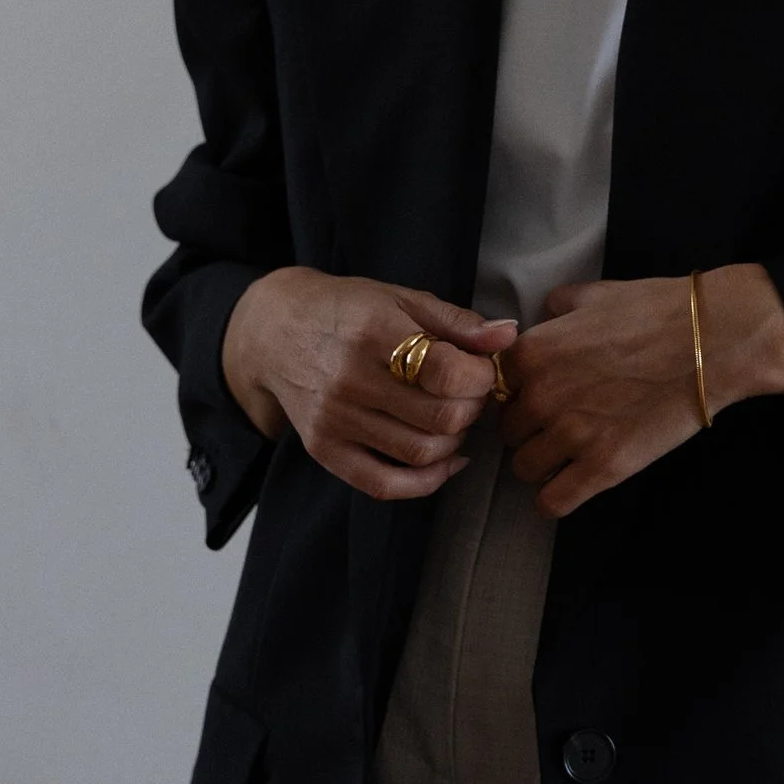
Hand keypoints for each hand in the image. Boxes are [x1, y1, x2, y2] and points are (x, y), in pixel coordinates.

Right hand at [221, 269, 517, 503]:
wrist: (275, 331)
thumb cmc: (348, 310)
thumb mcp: (401, 298)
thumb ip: (457, 321)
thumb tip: (508, 336)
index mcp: (374, 333)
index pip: (448, 374)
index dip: (480, 377)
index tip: (479, 368)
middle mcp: (350, 380)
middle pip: (441, 418)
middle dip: (472, 409)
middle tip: (468, 393)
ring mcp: (335, 420)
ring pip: (420, 453)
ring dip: (454, 442)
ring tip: (451, 417)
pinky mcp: (324, 450)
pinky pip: (385, 484)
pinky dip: (426, 481)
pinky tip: (444, 459)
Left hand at [501, 262, 783, 517]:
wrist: (714, 341)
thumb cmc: (657, 311)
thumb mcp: (593, 294)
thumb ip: (554, 310)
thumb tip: (540, 322)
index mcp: (531, 353)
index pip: (493, 389)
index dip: (516, 392)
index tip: (537, 395)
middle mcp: (540, 396)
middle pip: (507, 432)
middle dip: (529, 429)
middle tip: (561, 423)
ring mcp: (570, 435)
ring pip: (525, 469)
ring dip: (543, 463)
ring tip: (570, 452)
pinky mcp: (603, 467)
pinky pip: (552, 503)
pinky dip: (556, 498)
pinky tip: (573, 483)